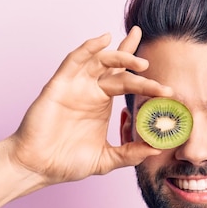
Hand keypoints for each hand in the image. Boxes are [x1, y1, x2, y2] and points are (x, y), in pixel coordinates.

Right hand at [9, 26, 171, 183]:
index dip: (146, 80)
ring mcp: (75, 86)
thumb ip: (130, 153)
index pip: (127, 81)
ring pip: (100, 61)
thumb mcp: (106, 159)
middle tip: (153, 66)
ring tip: (139, 62)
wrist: (38, 167)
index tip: (168, 88)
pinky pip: (74, 60)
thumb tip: (156, 149)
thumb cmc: (67, 162)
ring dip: (120, 57)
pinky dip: (88, 48)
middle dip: (136, 63)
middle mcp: (90, 91)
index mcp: (102, 103)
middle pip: (117, 67)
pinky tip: (103, 40)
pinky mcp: (59, 85)